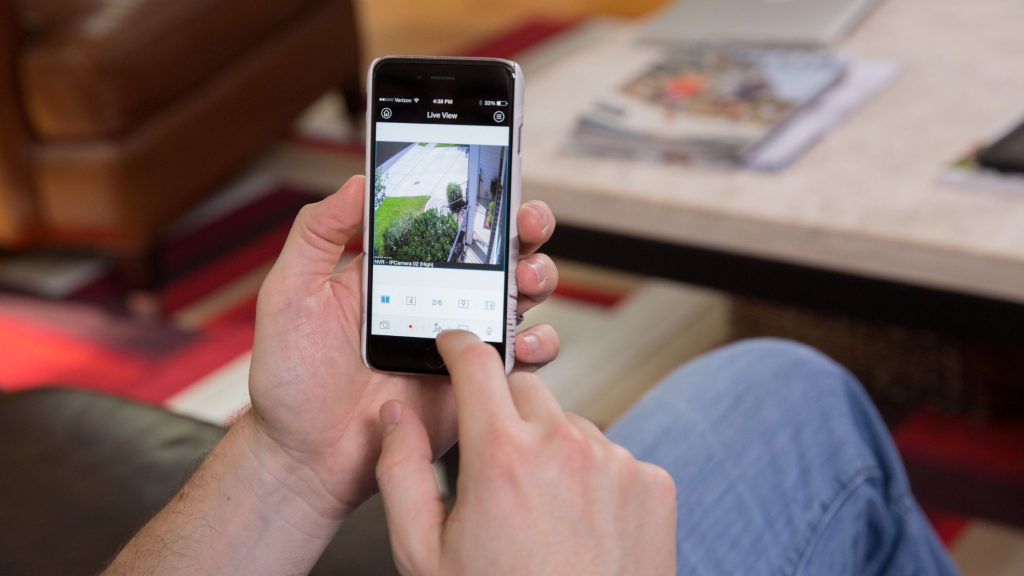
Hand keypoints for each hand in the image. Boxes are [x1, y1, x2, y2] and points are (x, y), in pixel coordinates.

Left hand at [247, 175, 560, 518]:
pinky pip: (522, 360)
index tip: (496, 182)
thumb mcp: (290, 294)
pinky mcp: (475, 385)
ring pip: (519, 298)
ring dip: (536, 279)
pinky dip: (537, 345)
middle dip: (524, 231)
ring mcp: (460, 342)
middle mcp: (436, 300)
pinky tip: (518, 344)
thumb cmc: (290, 378)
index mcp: (397, 272)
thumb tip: (357, 181)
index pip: (446, 222)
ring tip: (525, 283)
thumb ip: (316, 234)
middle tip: (525, 226)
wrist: (306, 457)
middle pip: (497, 253)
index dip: (478, 200)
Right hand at [376, 331, 676, 574]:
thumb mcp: (423, 553)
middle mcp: (564, 446)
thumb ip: (401, 471)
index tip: (455, 345)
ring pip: (570, 424)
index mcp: (502, 456)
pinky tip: (581, 525)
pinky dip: (594, 477)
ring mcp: (616, 462)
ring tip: (541, 512)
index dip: (459, 345)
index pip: (476, 362)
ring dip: (551, 448)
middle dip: (503, 412)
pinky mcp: (653, 484)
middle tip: (495, 468)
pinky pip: (613, 456)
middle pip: (525, 390)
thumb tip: (396, 417)